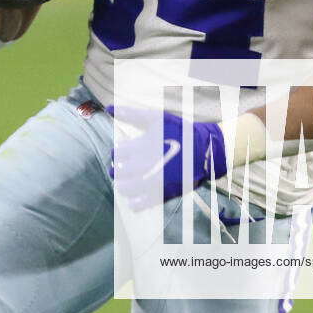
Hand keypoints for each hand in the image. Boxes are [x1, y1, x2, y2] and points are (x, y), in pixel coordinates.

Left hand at [109, 108, 227, 209]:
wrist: (204, 151)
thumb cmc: (179, 132)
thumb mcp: (156, 118)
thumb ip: (131, 114)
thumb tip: (108, 108)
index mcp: (140, 146)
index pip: (115, 153)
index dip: (119, 152)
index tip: (127, 150)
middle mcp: (143, 166)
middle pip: (116, 172)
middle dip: (118, 169)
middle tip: (127, 166)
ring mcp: (151, 182)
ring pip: (123, 189)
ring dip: (123, 184)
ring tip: (132, 179)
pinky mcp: (160, 195)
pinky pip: (136, 205)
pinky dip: (133, 201)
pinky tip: (139, 192)